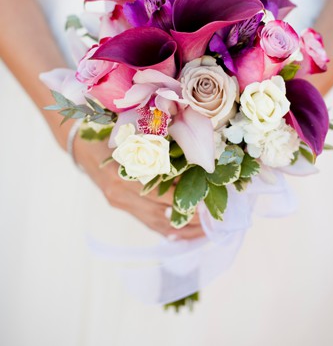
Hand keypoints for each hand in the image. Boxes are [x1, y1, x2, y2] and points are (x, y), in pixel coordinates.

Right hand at [72, 137, 204, 239]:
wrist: (81, 145)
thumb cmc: (111, 136)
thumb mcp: (133, 139)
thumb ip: (158, 151)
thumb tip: (192, 163)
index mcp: (123, 176)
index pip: (160, 194)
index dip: (183, 200)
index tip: (206, 202)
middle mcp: (121, 194)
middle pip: (160, 214)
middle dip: (188, 219)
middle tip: (212, 220)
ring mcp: (121, 203)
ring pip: (156, 224)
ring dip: (182, 230)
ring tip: (205, 232)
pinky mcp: (123, 208)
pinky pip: (148, 223)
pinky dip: (167, 230)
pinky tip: (185, 235)